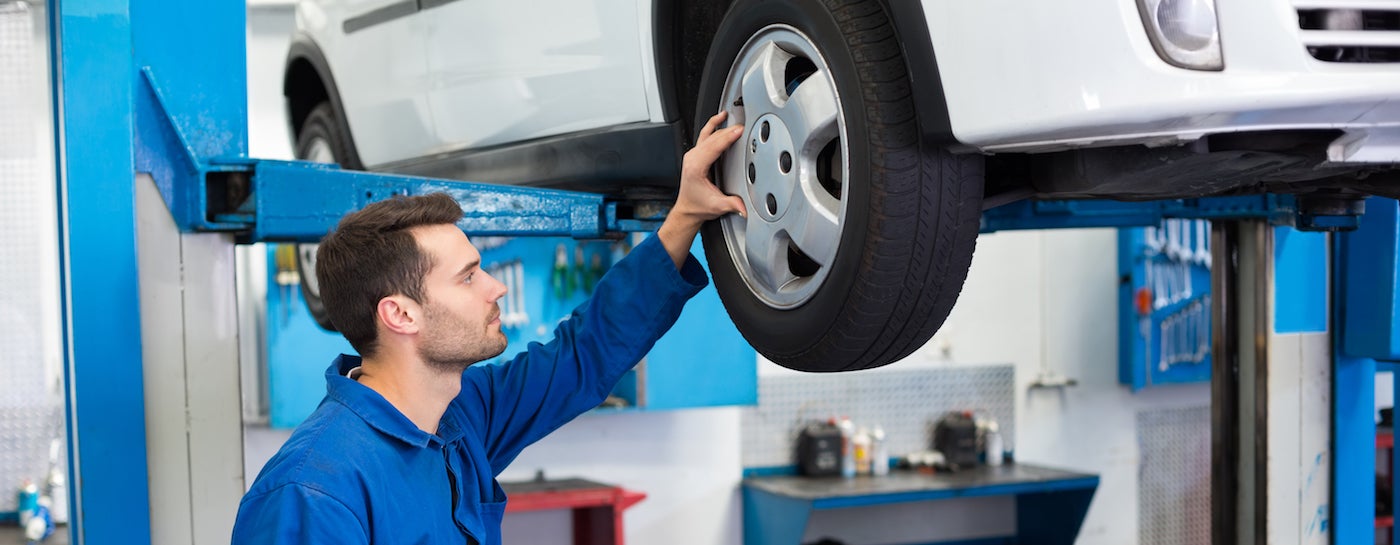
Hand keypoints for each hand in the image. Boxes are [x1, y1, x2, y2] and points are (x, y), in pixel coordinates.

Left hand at [657, 111, 747, 267]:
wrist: (687, 209)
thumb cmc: (698, 206)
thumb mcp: (717, 206)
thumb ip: (731, 205)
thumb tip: (744, 207)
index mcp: (696, 167)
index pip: (714, 146)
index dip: (727, 137)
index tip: (738, 131)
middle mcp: (692, 158)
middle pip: (711, 138)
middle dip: (727, 130)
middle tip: (741, 126)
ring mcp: (692, 155)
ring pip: (706, 134)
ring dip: (718, 124)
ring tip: (727, 115)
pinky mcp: (694, 155)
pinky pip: (703, 136)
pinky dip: (712, 126)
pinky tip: (718, 119)